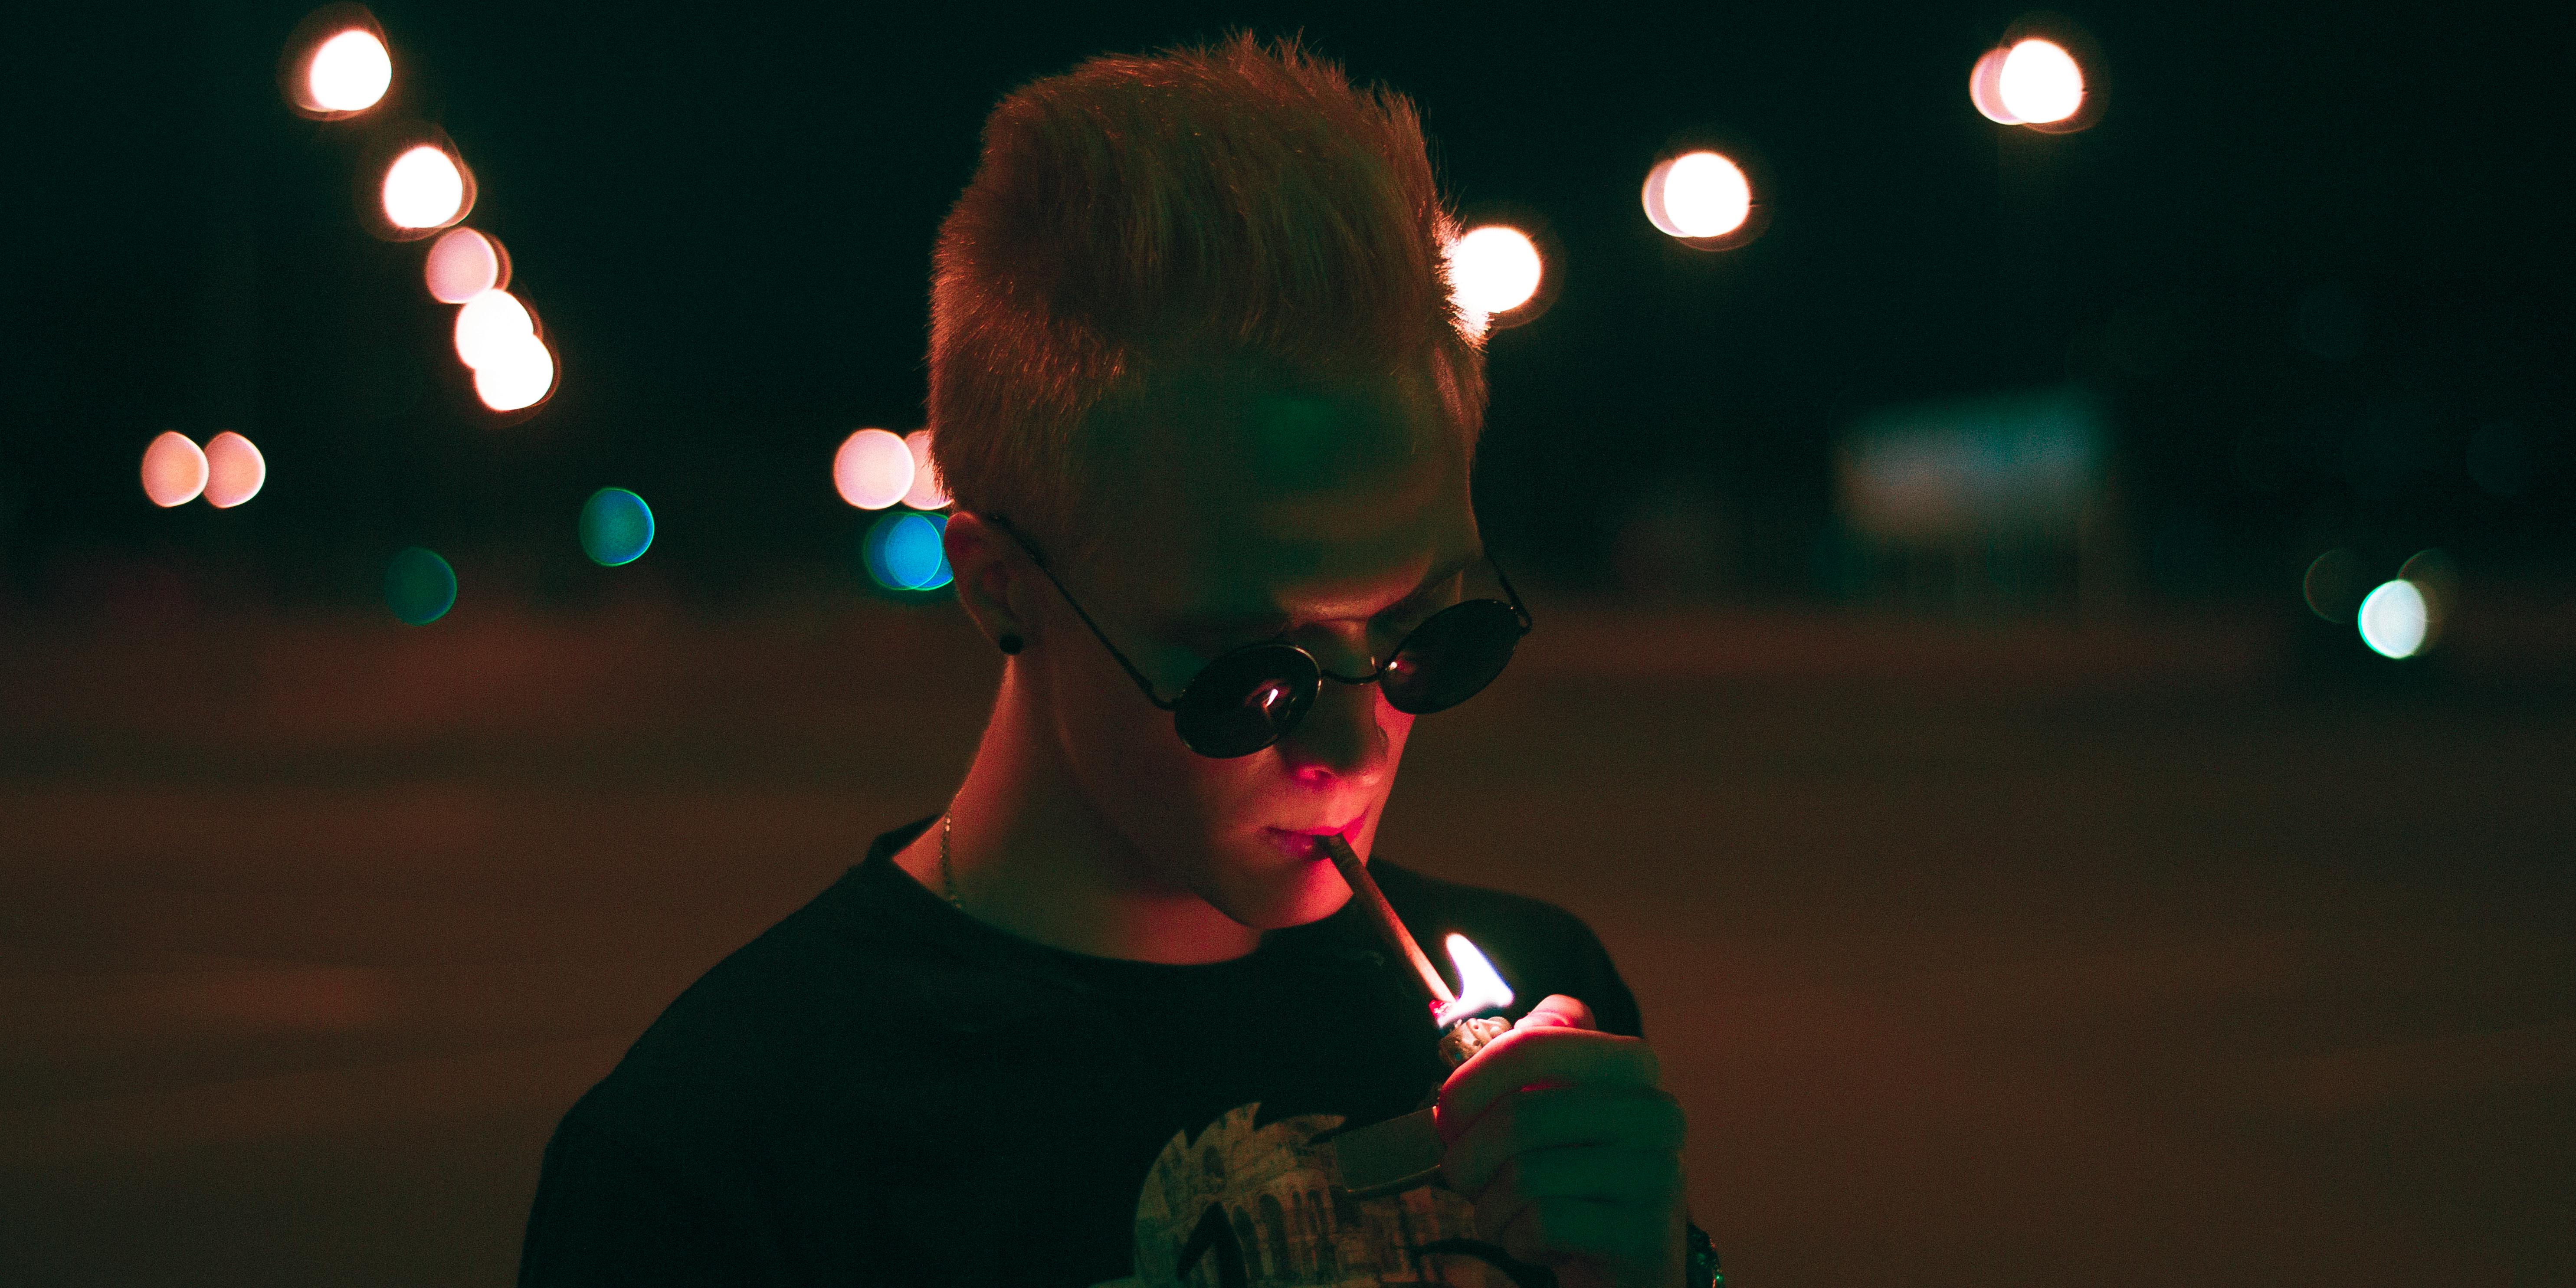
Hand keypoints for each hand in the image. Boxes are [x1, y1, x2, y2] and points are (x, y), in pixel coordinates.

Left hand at [1434, 995, 1687, 1287]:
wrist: (1626, 1268)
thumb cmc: (1574, 1181)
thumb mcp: (1556, 1113)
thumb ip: (1534, 1061)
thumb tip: (1494, 1026)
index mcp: (1633, 1065)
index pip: (1534, 1043)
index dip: (1472, 1078)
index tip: (1446, 1113)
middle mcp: (1657, 1111)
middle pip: (1521, 1114)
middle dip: (1467, 1153)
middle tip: (1457, 1175)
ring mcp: (1659, 1174)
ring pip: (1525, 1174)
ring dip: (1489, 1204)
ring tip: (1498, 1214)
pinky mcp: (1646, 1234)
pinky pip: (1543, 1221)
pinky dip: (1515, 1237)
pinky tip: (1530, 1241)